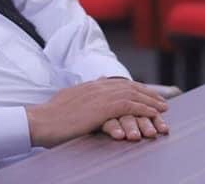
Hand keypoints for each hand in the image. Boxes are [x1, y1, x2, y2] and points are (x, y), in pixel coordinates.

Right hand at [26, 78, 168, 147]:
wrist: (42, 120)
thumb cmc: (52, 116)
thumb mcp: (70, 99)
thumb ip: (84, 94)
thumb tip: (91, 86)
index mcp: (92, 85)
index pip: (120, 84)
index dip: (136, 90)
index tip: (148, 95)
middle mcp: (99, 87)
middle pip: (130, 88)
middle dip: (148, 95)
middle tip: (163, 103)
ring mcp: (101, 96)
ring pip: (133, 96)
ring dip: (150, 103)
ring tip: (163, 109)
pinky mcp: (102, 108)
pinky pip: (129, 106)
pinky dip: (143, 109)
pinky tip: (152, 114)